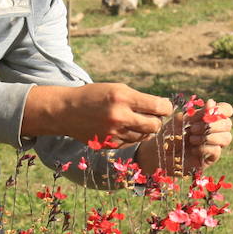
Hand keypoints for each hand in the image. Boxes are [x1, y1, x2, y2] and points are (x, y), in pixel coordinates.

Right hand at [22, 83, 172, 144]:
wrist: (66, 111)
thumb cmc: (94, 96)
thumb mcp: (116, 89)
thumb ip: (138, 98)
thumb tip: (162, 108)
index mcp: (122, 98)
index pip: (158, 106)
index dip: (166, 107)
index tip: (165, 106)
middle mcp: (119, 117)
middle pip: (155, 125)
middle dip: (157, 121)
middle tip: (153, 115)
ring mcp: (114, 133)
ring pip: (144, 136)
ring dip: (145, 129)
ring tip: (137, 120)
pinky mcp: (109, 144)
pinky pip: (132, 142)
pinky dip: (133, 136)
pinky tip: (125, 128)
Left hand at [136, 98, 232, 175]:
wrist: (159, 152)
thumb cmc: (168, 133)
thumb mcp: (181, 120)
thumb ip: (197, 113)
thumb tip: (212, 102)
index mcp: (208, 118)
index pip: (226, 110)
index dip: (221, 109)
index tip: (207, 110)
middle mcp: (214, 131)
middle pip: (228, 124)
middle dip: (212, 125)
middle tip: (193, 129)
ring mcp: (213, 145)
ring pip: (226, 138)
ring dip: (209, 136)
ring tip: (191, 139)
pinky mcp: (209, 159)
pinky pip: (217, 151)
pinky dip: (205, 148)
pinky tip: (193, 149)